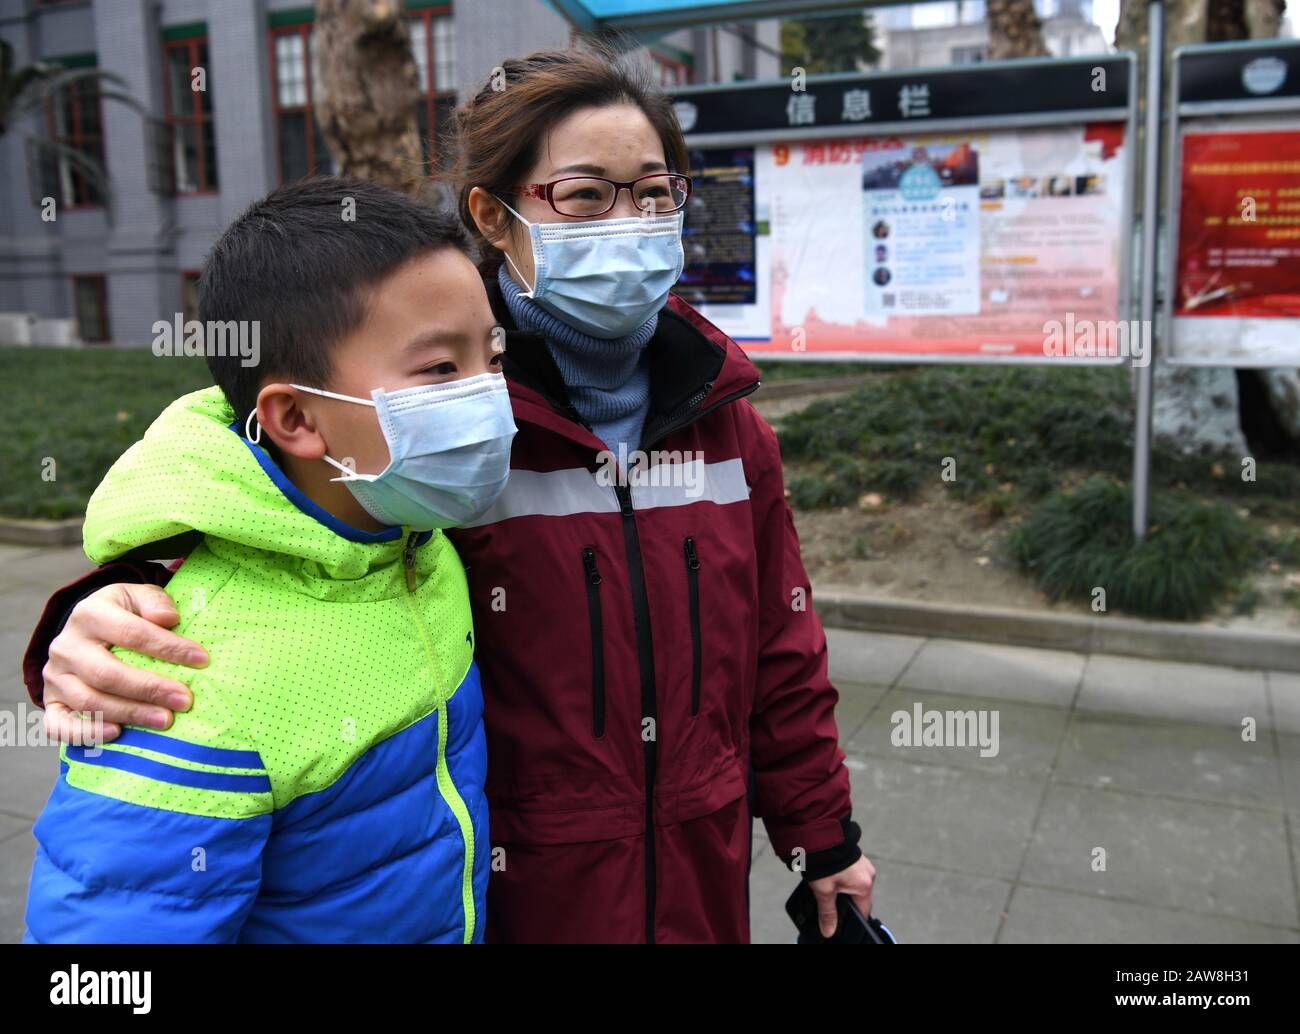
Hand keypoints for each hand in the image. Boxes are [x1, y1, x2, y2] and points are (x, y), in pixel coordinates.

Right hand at [42, 583, 206, 743]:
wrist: (89, 630)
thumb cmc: (124, 614)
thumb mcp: (139, 597)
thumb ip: (155, 602)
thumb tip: (168, 618)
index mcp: (89, 614)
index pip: (130, 632)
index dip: (168, 647)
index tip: (201, 660)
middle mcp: (66, 646)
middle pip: (107, 673)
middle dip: (149, 689)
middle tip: (184, 700)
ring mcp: (55, 676)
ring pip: (88, 701)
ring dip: (130, 713)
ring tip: (165, 720)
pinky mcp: (51, 702)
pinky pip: (58, 724)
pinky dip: (86, 733)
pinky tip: (118, 733)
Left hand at [808, 854, 875, 937]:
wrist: (819, 834)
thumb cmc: (825, 859)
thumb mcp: (824, 890)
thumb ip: (827, 912)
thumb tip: (829, 930)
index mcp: (864, 884)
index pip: (864, 911)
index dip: (854, 919)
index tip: (843, 922)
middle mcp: (868, 874)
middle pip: (859, 897)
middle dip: (846, 901)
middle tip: (830, 900)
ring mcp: (863, 864)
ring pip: (855, 884)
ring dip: (843, 888)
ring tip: (828, 884)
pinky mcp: (856, 857)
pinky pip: (852, 873)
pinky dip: (843, 876)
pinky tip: (831, 874)